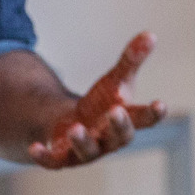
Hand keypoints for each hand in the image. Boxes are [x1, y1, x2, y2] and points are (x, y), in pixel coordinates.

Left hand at [30, 31, 163, 168]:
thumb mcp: (115, 80)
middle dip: (118, 125)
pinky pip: (53, 161)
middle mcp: (109, 140)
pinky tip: (33, 147)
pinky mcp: (62, 159)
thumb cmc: (102, 104)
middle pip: (119, 137)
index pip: (144, 118)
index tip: (160, 104)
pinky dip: (44, 156)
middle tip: (117, 111)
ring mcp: (86, 151)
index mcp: (125, 121)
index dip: (153, 113)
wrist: (72, 128)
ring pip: (87, 150)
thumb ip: (131, 60)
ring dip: (82, 140)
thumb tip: (150, 34)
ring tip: (75, 127)